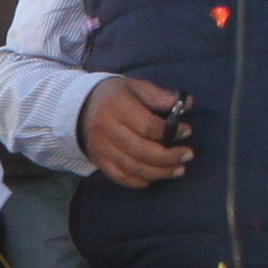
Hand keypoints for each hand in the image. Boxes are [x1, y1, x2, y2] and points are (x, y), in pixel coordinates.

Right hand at [79, 77, 193, 185]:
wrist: (80, 108)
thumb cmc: (116, 96)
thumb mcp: (136, 87)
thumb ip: (159, 96)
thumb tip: (187, 103)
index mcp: (116, 106)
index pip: (147, 126)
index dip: (170, 131)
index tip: (186, 131)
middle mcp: (106, 129)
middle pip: (141, 150)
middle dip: (169, 157)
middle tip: (187, 155)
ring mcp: (101, 148)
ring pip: (133, 167)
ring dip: (160, 172)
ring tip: (179, 169)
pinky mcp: (99, 161)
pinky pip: (121, 178)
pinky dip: (140, 181)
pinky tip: (156, 176)